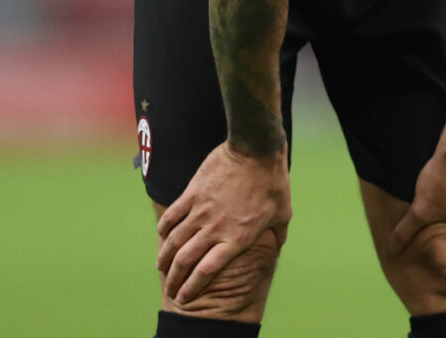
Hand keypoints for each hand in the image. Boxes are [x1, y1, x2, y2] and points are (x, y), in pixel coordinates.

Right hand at [156, 141, 290, 302]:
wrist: (256, 149)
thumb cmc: (273, 182)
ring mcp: (201, 210)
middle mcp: (215, 228)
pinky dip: (164, 230)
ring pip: (174, 241)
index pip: (207, 271)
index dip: (192, 287)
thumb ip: (276, 235)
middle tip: (170, 289)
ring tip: (162, 267)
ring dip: (165, 258)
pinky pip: (172, 216)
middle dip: (174, 280)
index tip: (185, 297)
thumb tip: (277, 247)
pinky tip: (163, 237)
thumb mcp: (283, 214)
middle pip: (185, 260)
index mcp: (237, 238)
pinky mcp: (192, 193)